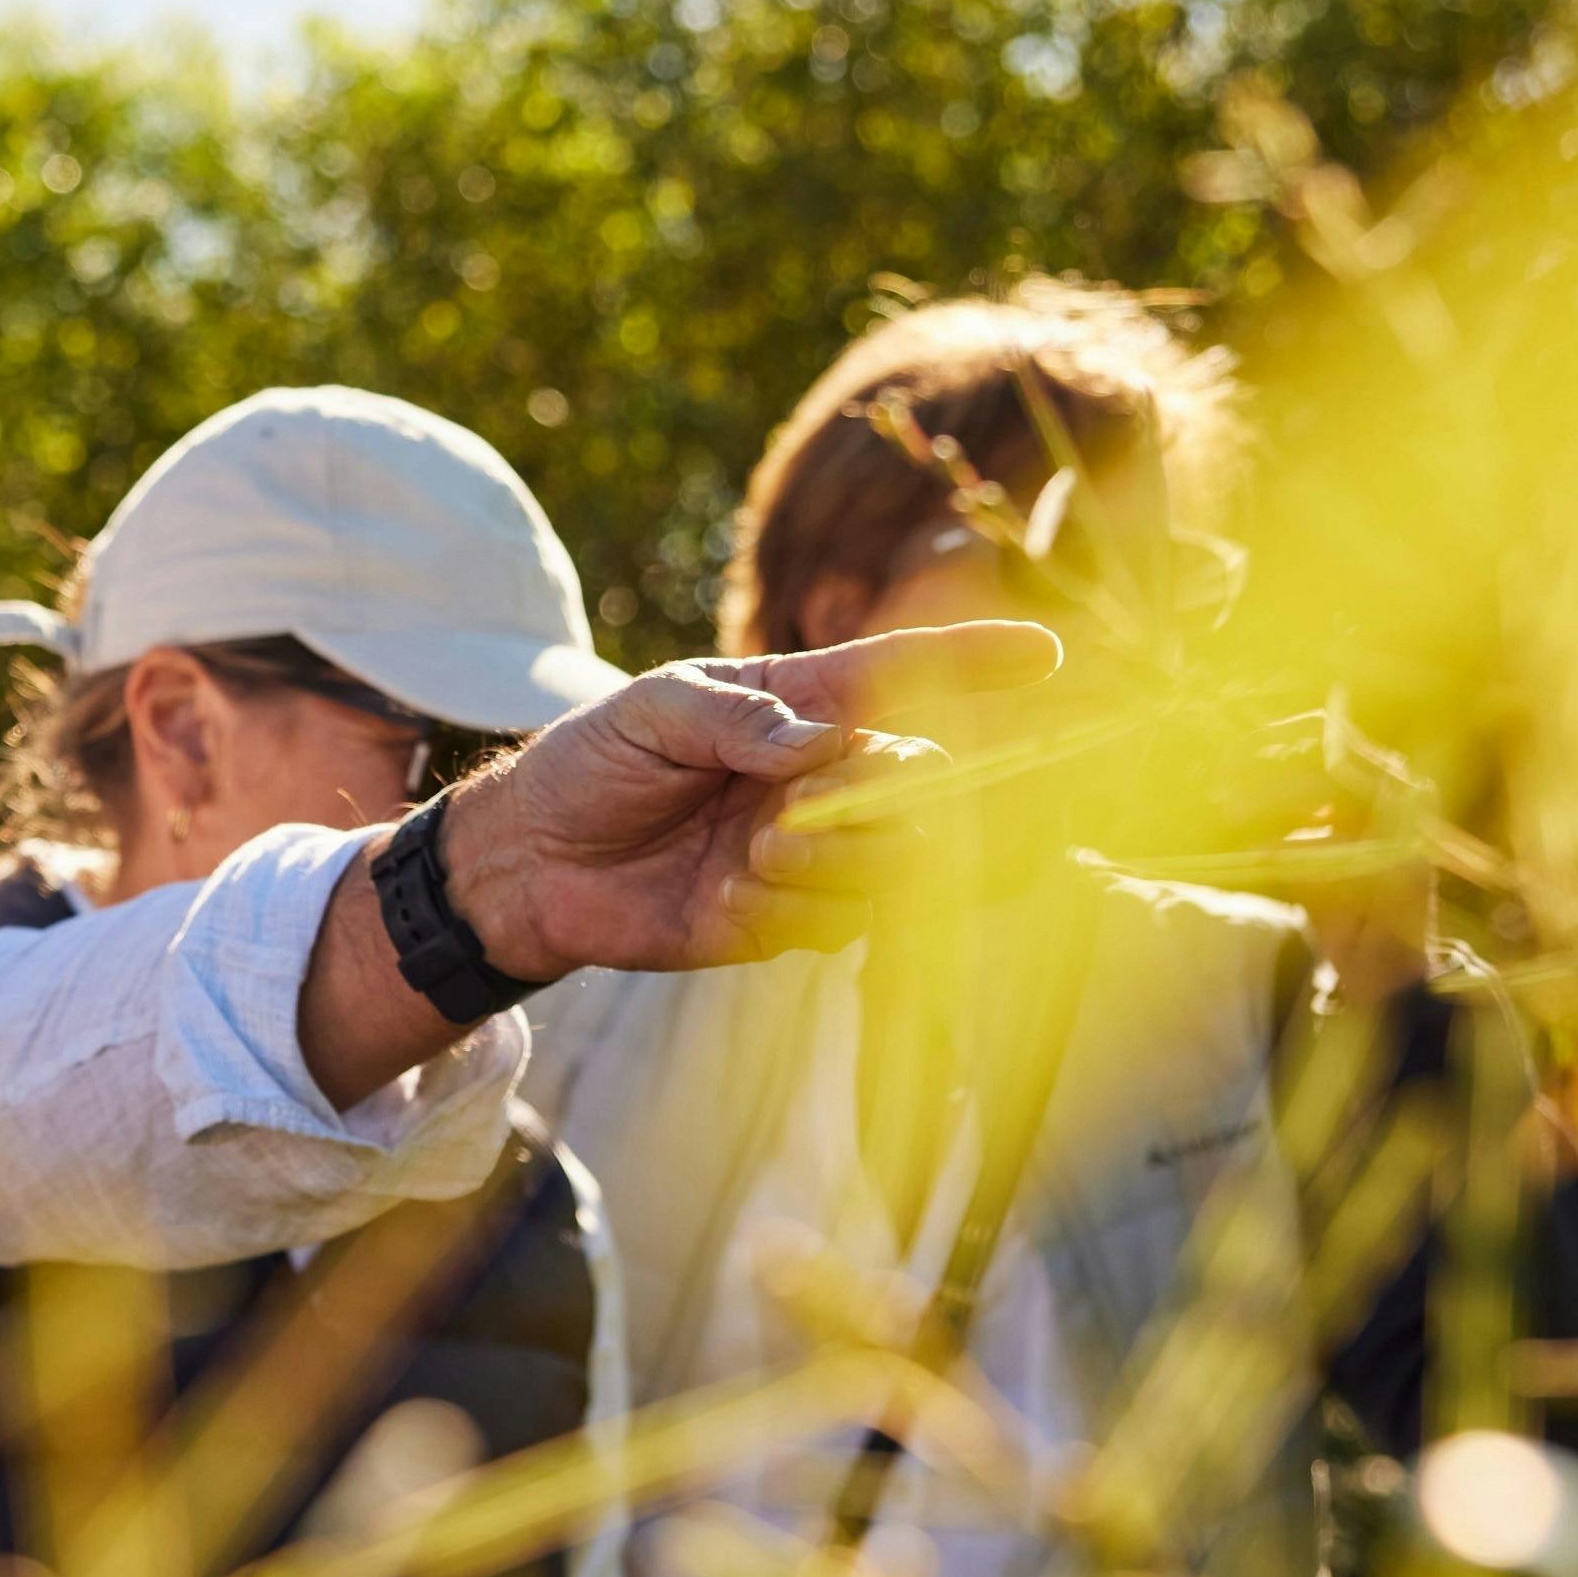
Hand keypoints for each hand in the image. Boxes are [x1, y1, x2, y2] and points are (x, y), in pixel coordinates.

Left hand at [448, 623, 1060, 979]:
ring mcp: (815, 850)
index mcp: (800, 704)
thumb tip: (824, 743)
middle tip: (800, 809)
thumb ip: (739, 720)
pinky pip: (839, 922)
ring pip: (895, 862)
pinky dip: (791, 909)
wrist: (531, 861)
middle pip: (923, 784)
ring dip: (836, 858)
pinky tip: (726, 896)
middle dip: (889, 798)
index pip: (903, 676)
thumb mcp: (654, 713)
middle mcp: (825, 776)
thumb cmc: (595, 761)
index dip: (975, 662)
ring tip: (754, 853)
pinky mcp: (789, 918)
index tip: (1046, 654)